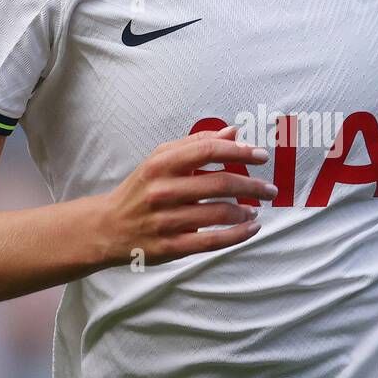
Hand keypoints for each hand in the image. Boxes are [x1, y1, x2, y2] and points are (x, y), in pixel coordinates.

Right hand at [100, 124, 276, 266]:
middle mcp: (163, 191)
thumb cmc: (141, 189)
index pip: (208, 151)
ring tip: (255, 209)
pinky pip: (213, 240)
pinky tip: (251, 228)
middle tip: (269, 189)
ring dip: (246, 211)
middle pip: (221, 183)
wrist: (108, 227)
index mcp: (161, 165)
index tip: (261, 156)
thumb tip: (233, 132)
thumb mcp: (160, 160)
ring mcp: (167, 220)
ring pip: (220, 213)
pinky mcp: (171, 246)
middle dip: (253, 185)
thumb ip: (196, 144)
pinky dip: (238, 235)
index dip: (239, 152)